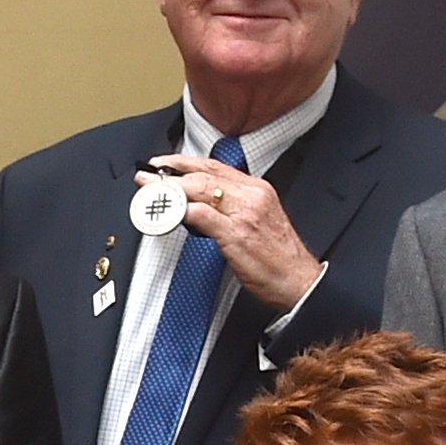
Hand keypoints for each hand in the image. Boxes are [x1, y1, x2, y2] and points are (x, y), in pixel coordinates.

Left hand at [149, 154, 320, 314]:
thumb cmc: (278, 257)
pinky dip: (180, 211)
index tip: (164, 164)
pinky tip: (167, 213)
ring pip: (200, 190)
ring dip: (169, 190)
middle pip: (203, 175)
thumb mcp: (257, 220)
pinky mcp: (237, 234)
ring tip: (148, 192)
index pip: (214, 167)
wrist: (299, 281)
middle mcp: (251, 195)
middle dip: (169, 174)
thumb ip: (232, 208)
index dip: (185, 163)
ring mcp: (244, 213)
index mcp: (257, 189)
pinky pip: (202, 215)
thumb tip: (199, 206)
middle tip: (146, 175)